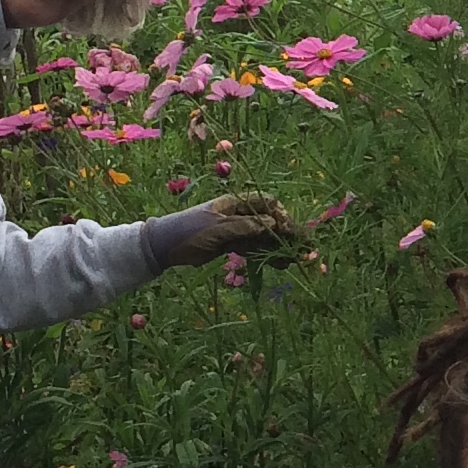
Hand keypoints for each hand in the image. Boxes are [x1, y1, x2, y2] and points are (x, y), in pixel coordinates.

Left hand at [145, 192, 297, 271]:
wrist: (165, 245)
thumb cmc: (189, 230)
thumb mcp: (218, 227)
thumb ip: (245, 226)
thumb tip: (271, 224)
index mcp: (236, 203)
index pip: (267, 203)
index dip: (281, 215)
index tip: (288, 230)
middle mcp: (239, 214)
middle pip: (270, 221)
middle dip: (286, 234)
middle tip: (302, 248)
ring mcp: (237, 229)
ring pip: (264, 237)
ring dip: (279, 247)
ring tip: (293, 260)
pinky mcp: (233, 244)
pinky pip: (254, 248)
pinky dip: (266, 255)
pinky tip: (279, 264)